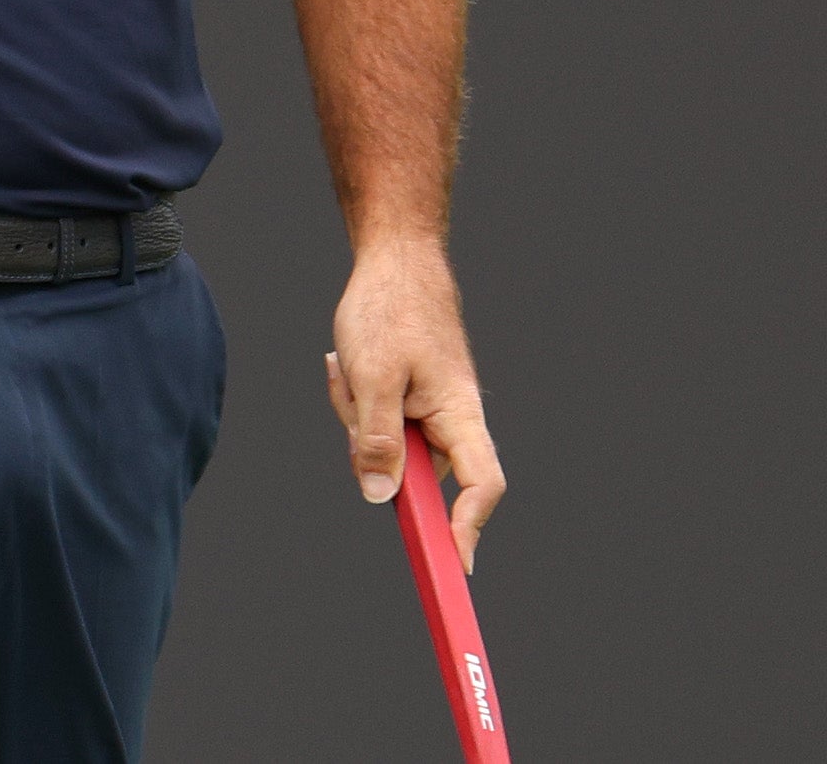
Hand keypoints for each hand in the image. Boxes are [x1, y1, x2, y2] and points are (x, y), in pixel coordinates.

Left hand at [325, 241, 504, 569]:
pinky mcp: (408, 402)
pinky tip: (345, 365)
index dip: (468, 530)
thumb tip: (381, 498)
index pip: (480, 488)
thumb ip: (377, 439)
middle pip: (413, 472)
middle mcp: (451, 421)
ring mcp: (429, 412)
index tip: (451, 567)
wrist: (395, 258)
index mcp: (460, 416)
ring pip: (384, 447)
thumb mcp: (373, 377)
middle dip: (369, 446)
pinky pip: (374, 423)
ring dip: (356, 414)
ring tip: (349, 364)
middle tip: (353, 390)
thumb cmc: (391, 309)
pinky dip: (355, 400)